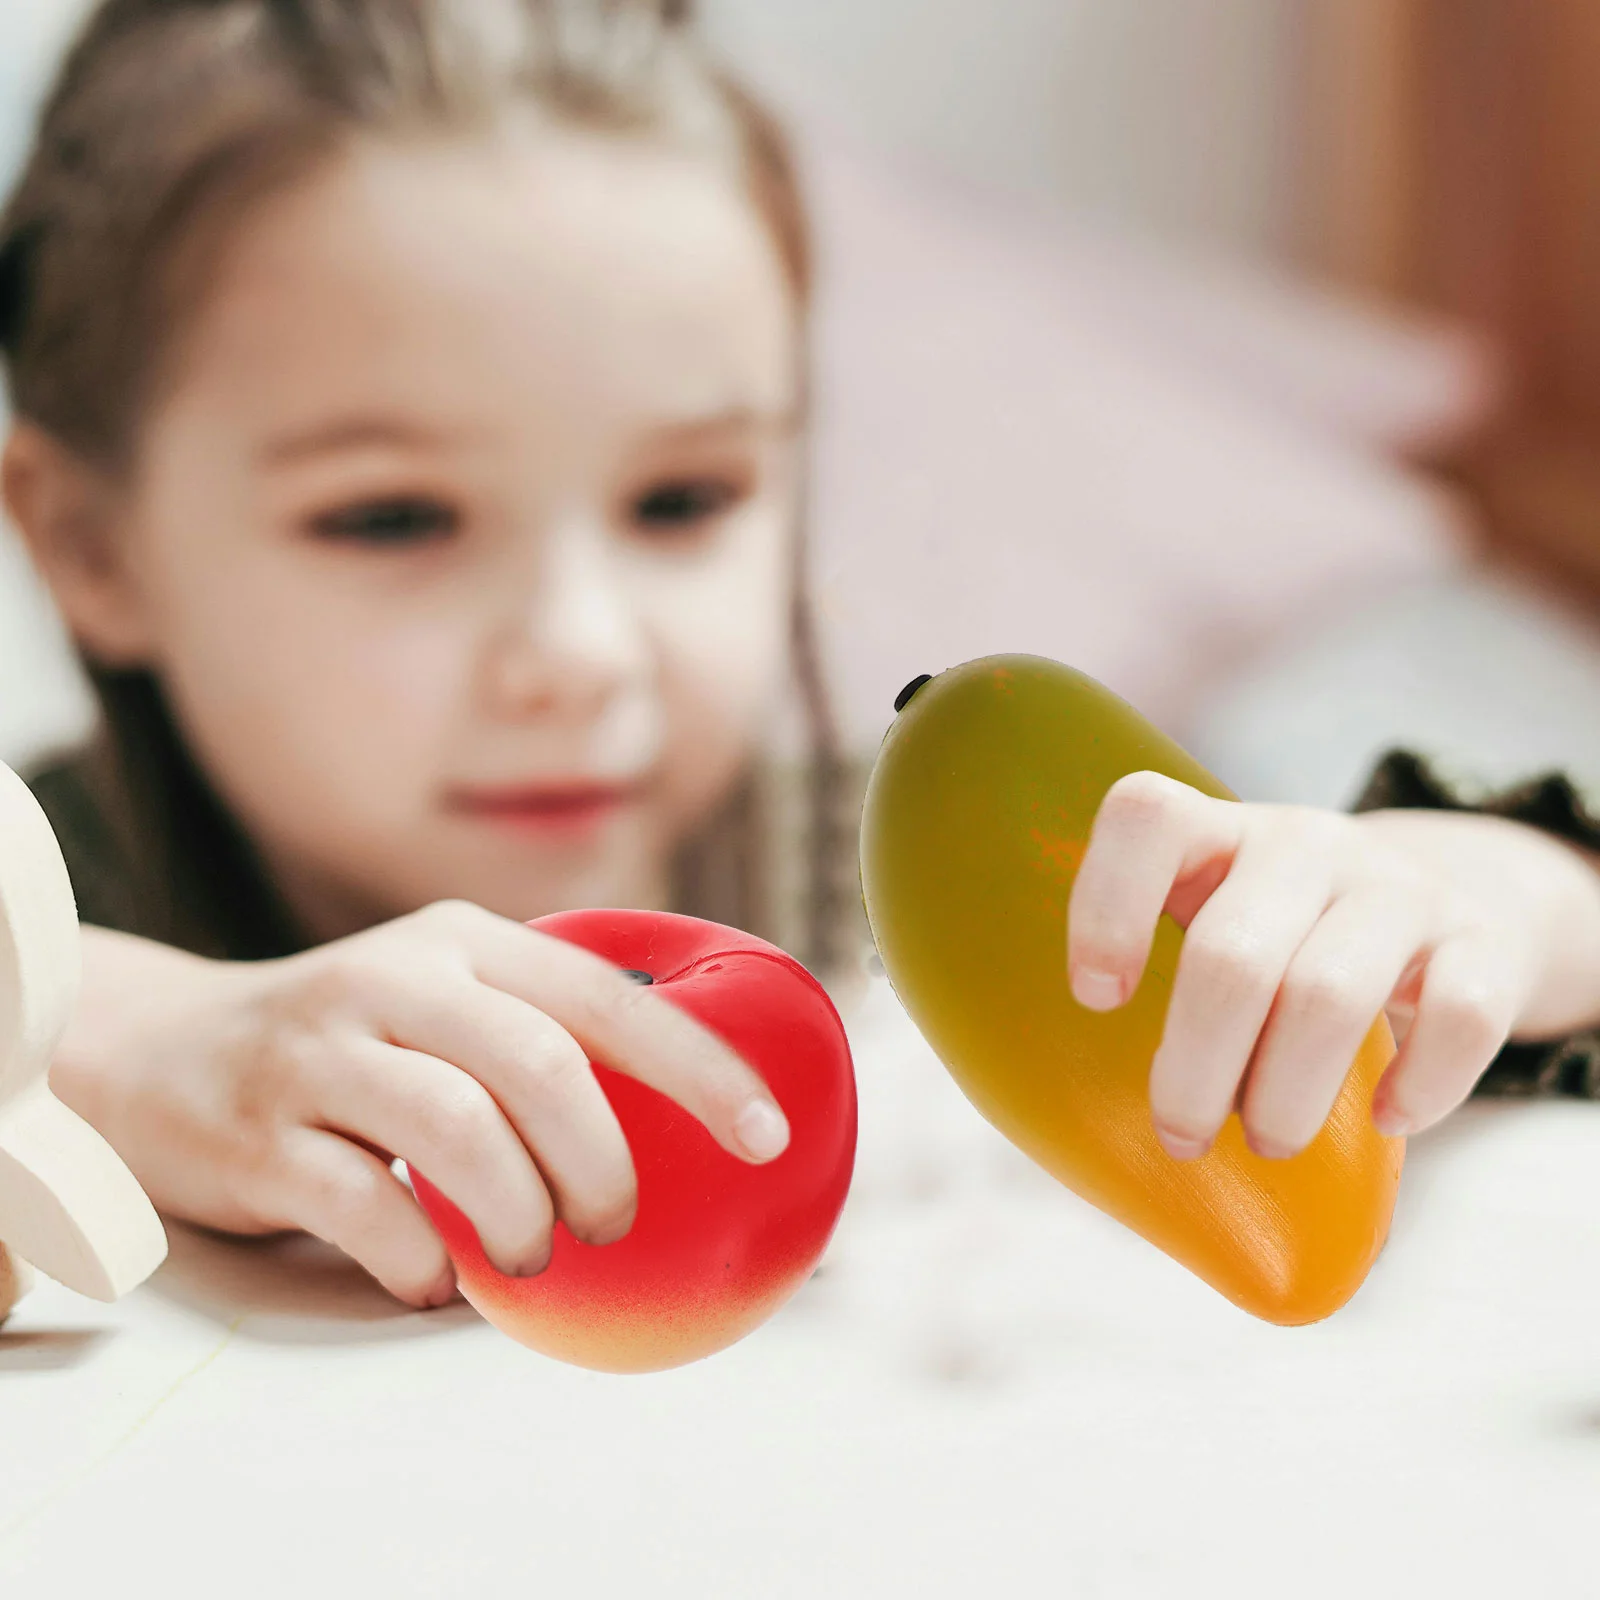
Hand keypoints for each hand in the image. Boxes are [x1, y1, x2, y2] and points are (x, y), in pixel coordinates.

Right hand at [53, 902, 790, 1307]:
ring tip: (529, 1254)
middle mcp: (396, 980)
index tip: (767, 1136)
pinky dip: (420, 1258)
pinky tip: (434, 1275)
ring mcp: (320, 1053)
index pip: (608, 999)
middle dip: (602, 1160)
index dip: (698, 1067)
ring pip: (456, 1131)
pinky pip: (362, 1207)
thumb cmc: (349, 1041)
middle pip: (540, 1066)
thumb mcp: (444, 1000)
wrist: (158, 1049)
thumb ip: (542, 1037)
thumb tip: (685, 1122)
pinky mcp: (258, 1134)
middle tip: (614, 1222)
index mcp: (464, 944)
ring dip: (517, 1213)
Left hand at [1065, 773, 1599, 1160]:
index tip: (1096, 998)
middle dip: (1194, 1067)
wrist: (1440, 897)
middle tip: (1182, 1135)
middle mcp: (1304, 841)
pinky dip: (1419, 1084)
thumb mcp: (1215, 916)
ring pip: (1329, 996)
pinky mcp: (1482, 939)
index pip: (1145, 817)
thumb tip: (1095, 1114)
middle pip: (1231, 955)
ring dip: (1286, 1095)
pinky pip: (1459, 1017)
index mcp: (1216, 829)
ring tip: (1268, 1143)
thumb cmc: (1284, 935)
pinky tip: (1383, 1119)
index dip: (1104, 906)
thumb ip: (1161, 974)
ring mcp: (1397, 884)